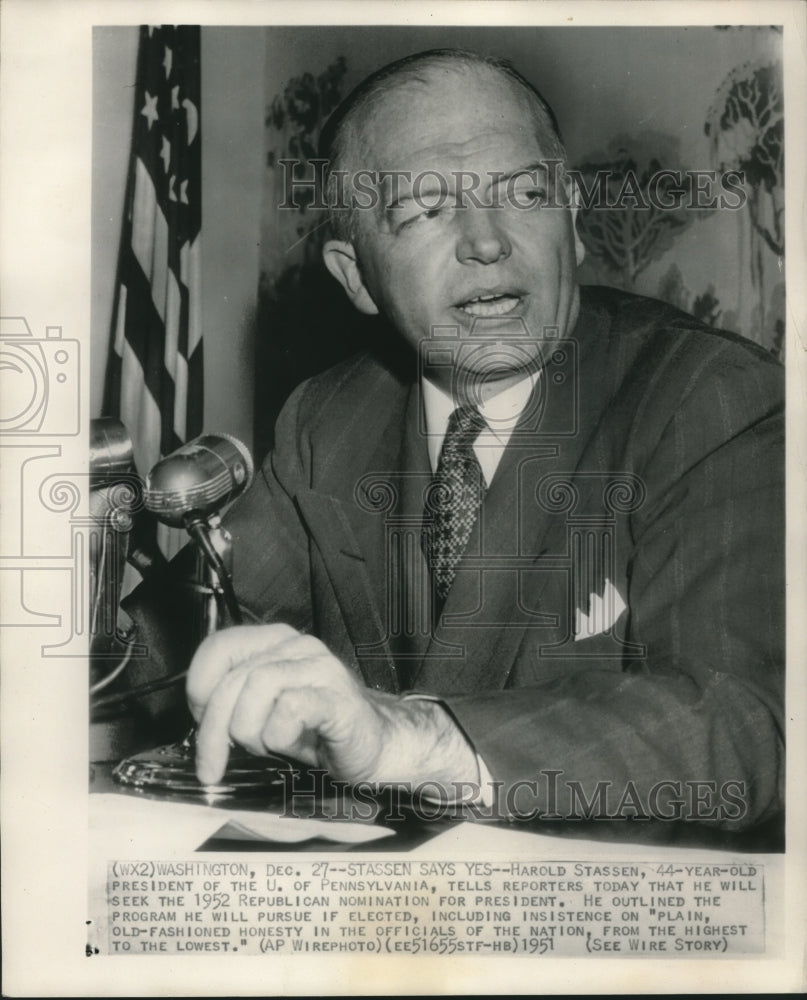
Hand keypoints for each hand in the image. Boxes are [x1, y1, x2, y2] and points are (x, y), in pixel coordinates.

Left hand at [186, 623, 478, 788]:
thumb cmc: (317, 730)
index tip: (201, 721)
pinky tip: (292, 744)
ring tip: (267, 746)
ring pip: (258, 687)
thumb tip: (197, 719)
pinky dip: (279, 735)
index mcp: (276, 643)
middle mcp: (298, 647)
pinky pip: (290, 708)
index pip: (218, 647)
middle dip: (214, 730)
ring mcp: (321, 668)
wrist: (375, 746)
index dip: (200, 688)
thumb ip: (234, 701)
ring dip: (250, 731)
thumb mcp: (264, 711)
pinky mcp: (337, 697)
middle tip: (213, 764)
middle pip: (234, 678)